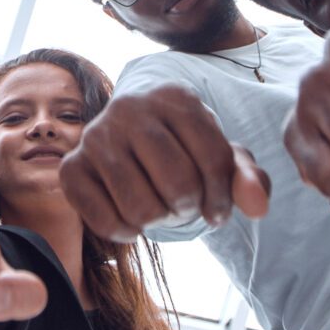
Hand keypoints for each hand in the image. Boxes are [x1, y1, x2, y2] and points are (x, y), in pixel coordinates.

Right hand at [59, 85, 270, 242]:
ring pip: (141, 206)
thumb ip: (248, 178)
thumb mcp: (219, 156)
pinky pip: (104, 219)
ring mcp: (95, 135)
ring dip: (159, 222)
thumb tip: (258, 207)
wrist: (128, 134)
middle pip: (178, 184)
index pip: (213, 159)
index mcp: (175, 96)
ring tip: (160, 209)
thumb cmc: (183, 148)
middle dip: (189, 209)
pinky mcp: (71, 166)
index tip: (217, 211)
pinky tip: (132, 220)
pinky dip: (125, 232)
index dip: (222, 198)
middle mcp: (130, 108)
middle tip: (184, 207)